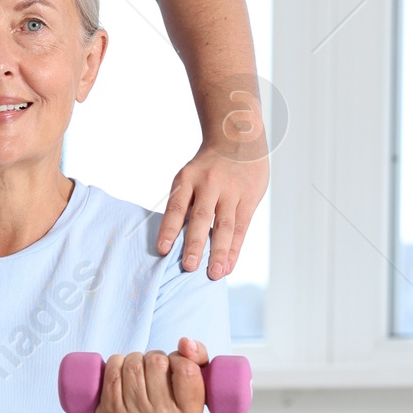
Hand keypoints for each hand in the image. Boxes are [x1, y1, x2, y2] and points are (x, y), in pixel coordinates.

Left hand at [94, 338, 209, 412]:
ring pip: (133, 364)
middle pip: (157, 362)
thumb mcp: (193, 379)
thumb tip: (185, 343)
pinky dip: (116, 363)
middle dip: (154, 358)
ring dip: (135, 359)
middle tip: (154, 371)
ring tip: (139, 373)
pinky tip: (122, 374)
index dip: (178, 359)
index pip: (186, 369)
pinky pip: (112, 371)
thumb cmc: (169, 395)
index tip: (175, 367)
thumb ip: (197, 356)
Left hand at [157, 138, 266, 278]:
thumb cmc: (207, 168)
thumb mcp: (190, 176)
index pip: (176, 206)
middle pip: (202, 217)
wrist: (237, 138)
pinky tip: (229, 265)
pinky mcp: (249, 197)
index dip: (169, 228)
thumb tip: (176, 242)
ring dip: (219, 252)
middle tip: (189, 267)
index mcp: (188, 178)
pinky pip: (241, 227)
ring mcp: (231, 190)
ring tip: (214, 274)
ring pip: (225, 226)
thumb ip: (186, 204)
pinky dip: (235, 248)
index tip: (162, 249)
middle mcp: (210, 183)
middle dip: (195, 244)